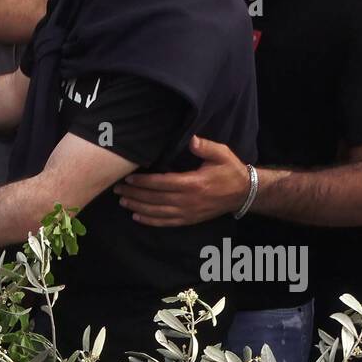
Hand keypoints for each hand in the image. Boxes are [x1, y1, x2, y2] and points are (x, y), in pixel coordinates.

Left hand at [113, 136, 251, 226]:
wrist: (243, 193)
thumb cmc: (230, 171)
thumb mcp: (221, 154)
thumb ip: (205, 147)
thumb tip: (191, 139)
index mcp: (192, 183)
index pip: (161, 183)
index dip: (143, 181)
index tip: (128, 178)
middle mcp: (187, 200)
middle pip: (154, 198)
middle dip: (134, 193)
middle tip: (117, 189)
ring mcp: (187, 212)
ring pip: (156, 212)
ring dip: (137, 207)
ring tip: (122, 201)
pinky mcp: (188, 220)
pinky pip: (165, 222)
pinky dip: (149, 220)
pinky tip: (136, 216)